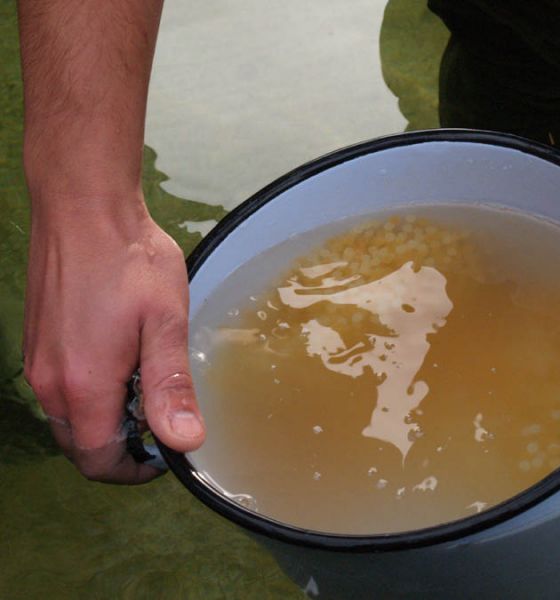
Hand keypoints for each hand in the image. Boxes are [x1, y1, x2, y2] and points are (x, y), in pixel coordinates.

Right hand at [23, 194, 205, 482]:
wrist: (84, 208)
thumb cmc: (130, 260)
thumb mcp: (165, 323)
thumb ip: (170, 386)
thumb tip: (184, 442)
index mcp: (83, 385)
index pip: (100, 459)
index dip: (135, 468)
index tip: (166, 453)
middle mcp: (50, 382)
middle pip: (81, 445)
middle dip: (122, 446)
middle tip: (161, 417)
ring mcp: (37, 362)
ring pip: (69, 419)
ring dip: (107, 419)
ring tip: (146, 384)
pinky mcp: (37, 344)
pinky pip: (60, 391)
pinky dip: (90, 396)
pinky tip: (121, 361)